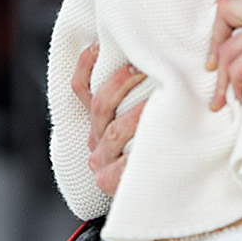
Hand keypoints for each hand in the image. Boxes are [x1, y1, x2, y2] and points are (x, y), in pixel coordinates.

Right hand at [70, 43, 146, 196]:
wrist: (153, 197)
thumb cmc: (154, 149)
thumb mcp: (144, 119)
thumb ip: (143, 94)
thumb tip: (153, 58)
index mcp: (96, 121)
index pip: (81, 88)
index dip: (87, 65)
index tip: (100, 43)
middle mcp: (94, 139)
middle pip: (99, 105)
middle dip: (120, 83)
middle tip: (144, 68)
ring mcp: (101, 161)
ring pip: (113, 131)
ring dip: (137, 113)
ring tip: (160, 100)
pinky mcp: (111, 181)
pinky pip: (123, 163)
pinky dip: (137, 151)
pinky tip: (157, 139)